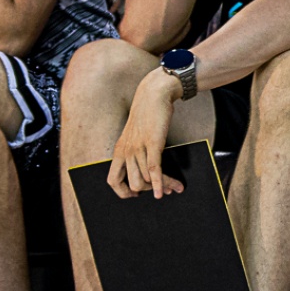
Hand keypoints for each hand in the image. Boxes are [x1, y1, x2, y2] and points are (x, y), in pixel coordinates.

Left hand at [108, 69, 184, 199]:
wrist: (154, 95)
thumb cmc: (147, 115)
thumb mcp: (135, 136)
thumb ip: (135, 152)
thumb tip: (145, 172)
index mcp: (120, 151)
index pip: (113, 181)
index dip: (123, 193)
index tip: (135, 196)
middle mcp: (126, 151)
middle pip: (134, 184)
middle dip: (150, 191)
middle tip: (162, 190)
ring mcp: (139, 148)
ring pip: (148, 179)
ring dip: (164, 186)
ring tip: (176, 187)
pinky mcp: (153, 143)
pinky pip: (154, 169)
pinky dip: (161, 183)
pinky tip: (165, 191)